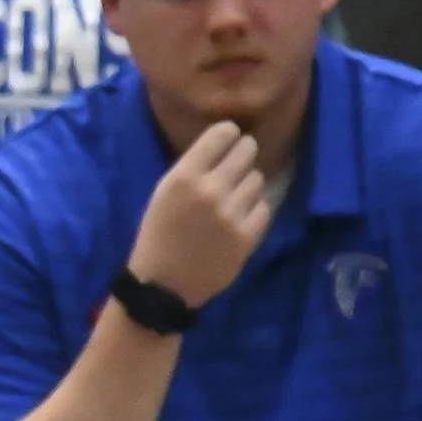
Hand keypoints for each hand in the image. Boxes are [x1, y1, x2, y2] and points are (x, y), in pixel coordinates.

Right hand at [127, 122, 271, 310]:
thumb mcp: (163, 194)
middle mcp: (210, 190)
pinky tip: (237, 222)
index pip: (224, 132)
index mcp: (184, 177)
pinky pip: (264, 207)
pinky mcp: (247, 236)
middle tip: (232, 172)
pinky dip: (253, 212)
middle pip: (248, 150)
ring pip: (257, 179)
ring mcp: (231, 214)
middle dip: (241, 157)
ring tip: (231, 202)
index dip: (228, 136)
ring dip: (246, 187)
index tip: (225, 146)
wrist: (160, 287)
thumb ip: (193, 167)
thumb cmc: (157, 236)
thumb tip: (228, 144)